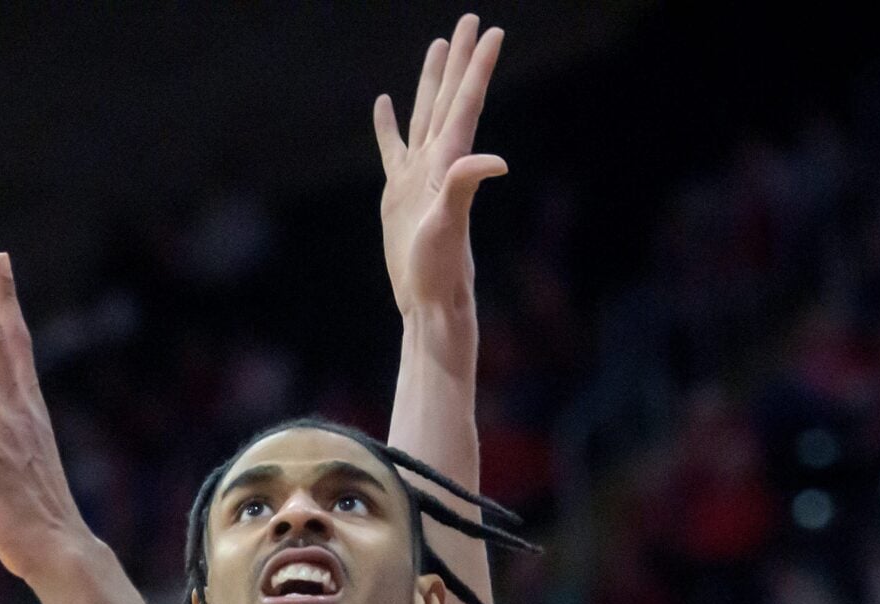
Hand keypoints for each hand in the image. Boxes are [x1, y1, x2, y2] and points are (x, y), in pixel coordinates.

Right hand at [376, 16, 506, 332]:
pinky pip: (393, 147)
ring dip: (433, 80)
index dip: (479, 67)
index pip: (467, 103)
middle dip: (461, 60)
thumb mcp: (449, 225)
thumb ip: (465, 187)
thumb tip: (495, 161)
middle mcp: (438, 163)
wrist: (428, 301)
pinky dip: (388, 125)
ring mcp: (417, 176)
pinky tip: (384, 104)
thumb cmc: (440, 269)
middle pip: (450, 98)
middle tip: (470, 19)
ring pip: (425, 114)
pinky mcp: (399, 193)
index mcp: (450, 163)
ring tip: (439, 45)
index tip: (493, 30)